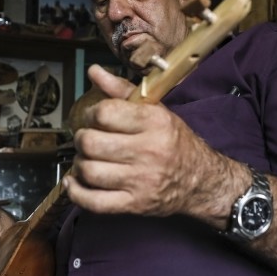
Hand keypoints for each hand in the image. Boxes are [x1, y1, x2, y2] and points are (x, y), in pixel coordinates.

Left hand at [65, 65, 243, 222]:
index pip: (105, 113)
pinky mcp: (135, 204)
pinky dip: (77, 192)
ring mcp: (141, 180)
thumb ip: (122, 90)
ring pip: (89, 171)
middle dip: (82, 139)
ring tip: (88, 159)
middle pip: (92, 143)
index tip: (94, 118)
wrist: (201, 180)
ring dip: (80, 164)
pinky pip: (94, 202)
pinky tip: (75, 182)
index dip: (91, 114)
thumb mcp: (156, 111)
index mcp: (154, 122)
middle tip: (88, 139)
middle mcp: (149, 151)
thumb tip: (94, 71)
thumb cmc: (175, 142)